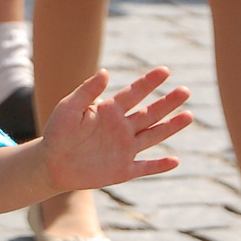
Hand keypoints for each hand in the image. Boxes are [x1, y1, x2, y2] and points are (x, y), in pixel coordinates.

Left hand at [40, 67, 191, 192]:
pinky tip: (175, 161)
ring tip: (189, 115)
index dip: (149, 82)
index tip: (165, 71)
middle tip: (185, 91)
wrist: (52, 163)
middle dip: (168, 102)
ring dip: (170, 127)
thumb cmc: (58, 132)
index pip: (134, 93)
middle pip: (150, 113)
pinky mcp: (123, 170)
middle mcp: (122, 128)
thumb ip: (87, 91)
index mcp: (110, 110)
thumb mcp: (69, 108)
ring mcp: (125, 149)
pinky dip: (159, 165)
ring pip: (153, 136)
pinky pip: (145, 167)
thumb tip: (105, 72)